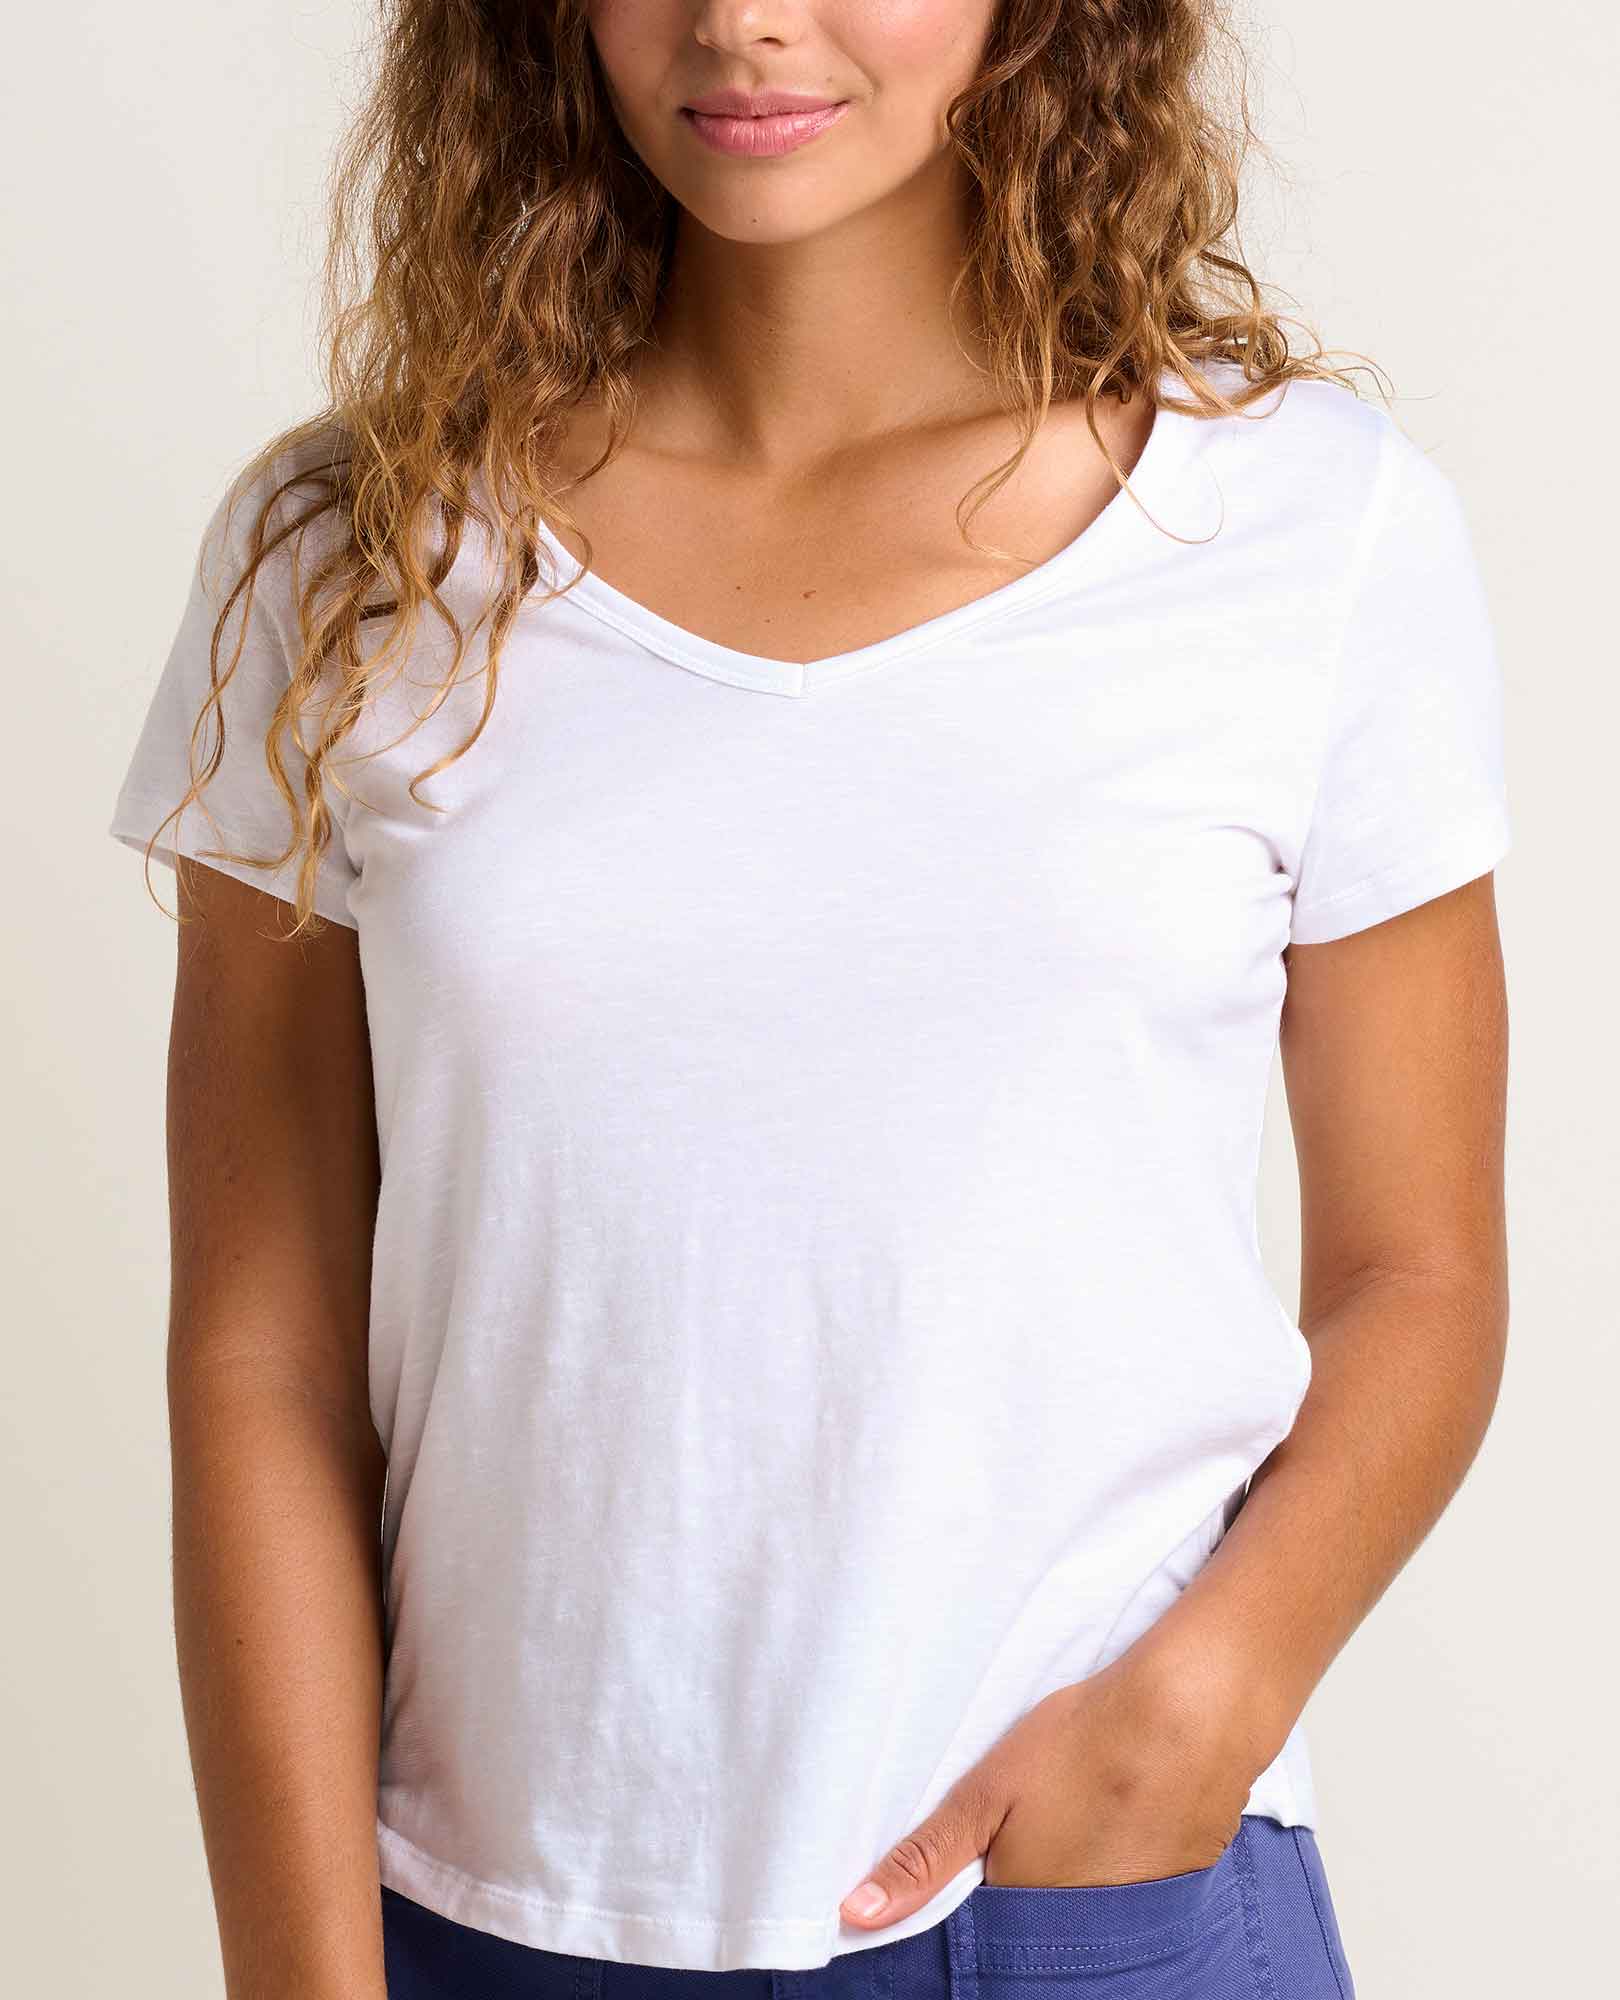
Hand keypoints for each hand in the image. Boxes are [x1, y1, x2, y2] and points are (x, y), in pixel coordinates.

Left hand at [838, 1642, 1280, 1931]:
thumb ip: (924, 1857)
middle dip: (1032, 1892)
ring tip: (1082, 1814)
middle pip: (1045, 1924)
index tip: (987, 1863)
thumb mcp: (985, 1794)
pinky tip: (1125, 1813)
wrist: (1190, 1714)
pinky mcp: (1183, 1885)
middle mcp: (1087, 1930)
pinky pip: (1139, 1890)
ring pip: (1093, 1906)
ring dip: (1082, 1875)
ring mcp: (1142, 1912)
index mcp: (1031, 1911)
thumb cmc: (1081, 1745)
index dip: (985, 1899)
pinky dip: (1127, 1862)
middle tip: (1040, 1825)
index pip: (993, 1936)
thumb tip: (856, 1914)